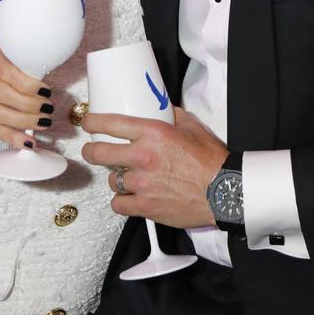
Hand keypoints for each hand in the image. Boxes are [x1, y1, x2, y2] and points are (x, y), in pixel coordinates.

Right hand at [0, 43, 54, 148]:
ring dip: (23, 121)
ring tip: (43, 122)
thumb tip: (48, 86)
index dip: (26, 84)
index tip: (46, 91)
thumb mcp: (21, 56)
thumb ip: (29, 66)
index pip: (5, 70)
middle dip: (27, 104)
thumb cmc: (15, 63)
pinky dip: (12, 137)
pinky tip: (28, 141)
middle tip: (48, 108)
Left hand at [81, 106, 227, 227]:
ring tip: (127, 177)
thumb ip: (171, 115)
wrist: (224, 191)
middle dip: (91, 150)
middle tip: (93, 151)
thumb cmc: (211, 160)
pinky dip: (122, 201)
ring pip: (110, 179)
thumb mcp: (192, 126)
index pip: (111, 123)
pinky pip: (118, 204)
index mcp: (153, 133)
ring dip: (116, 177)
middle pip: (98, 152)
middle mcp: (143, 156)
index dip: (93, 122)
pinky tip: (130, 196)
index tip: (88, 123)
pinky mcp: (145, 206)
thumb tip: (160, 108)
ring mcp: (142, 183)